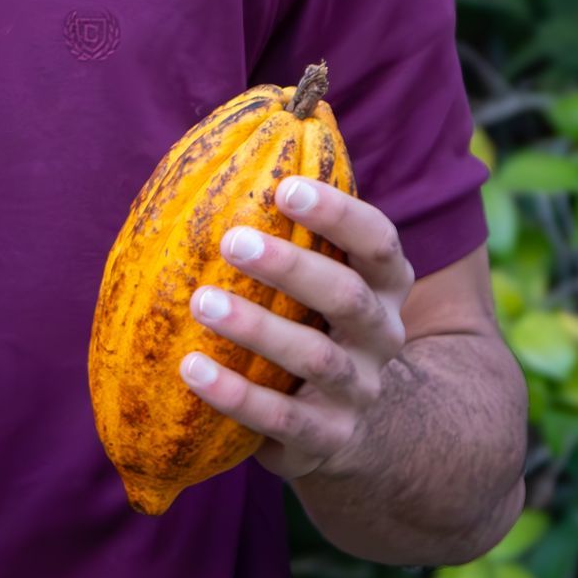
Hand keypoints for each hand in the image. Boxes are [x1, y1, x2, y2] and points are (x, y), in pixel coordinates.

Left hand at [178, 178, 414, 485]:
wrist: (365, 428)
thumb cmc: (319, 322)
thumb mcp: (325, 276)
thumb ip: (294, 225)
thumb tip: (233, 137)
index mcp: (385, 286)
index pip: (379, 242)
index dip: (339, 213)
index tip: (286, 186)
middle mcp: (382, 336)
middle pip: (348, 296)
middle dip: (292, 266)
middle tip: (232, 240)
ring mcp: (359, 392)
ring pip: (315, 359)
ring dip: (258, 329)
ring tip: (202, 302)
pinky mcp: (327, 440)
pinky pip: (282, 420)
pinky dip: (235, 395)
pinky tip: (192, 368)